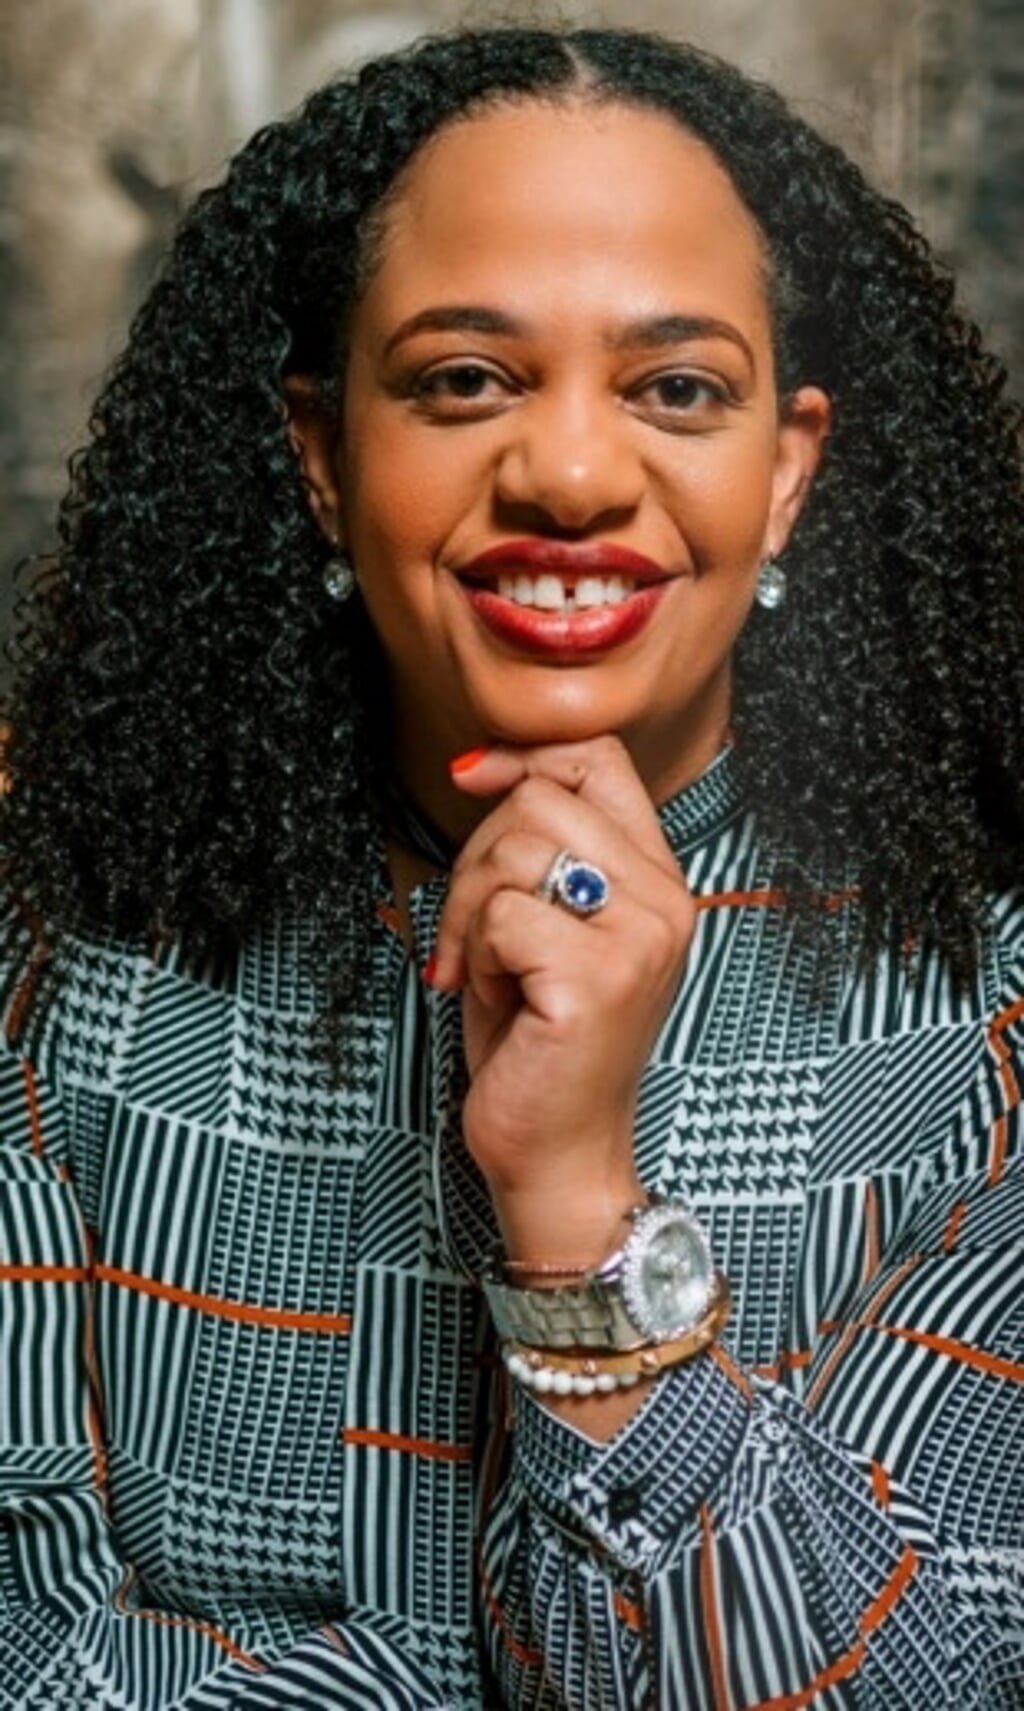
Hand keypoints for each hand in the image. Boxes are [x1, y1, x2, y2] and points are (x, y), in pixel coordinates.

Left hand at [430, 736, 695, 1263]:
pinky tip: (497, 999)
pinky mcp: (597, 977)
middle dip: (474, 860)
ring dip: (469, 914)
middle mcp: (664, 900)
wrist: (559, 1154)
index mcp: (657, 880)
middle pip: (541, 800)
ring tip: (486, 971)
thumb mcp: (545, 926)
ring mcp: (638, 938)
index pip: (599, 759)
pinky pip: (501, 916)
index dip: (524, 755)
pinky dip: (475, 957)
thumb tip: (483, 767)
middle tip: (471, 935)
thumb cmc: (539, 1044)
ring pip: (514, 851)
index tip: (470, 779)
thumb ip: (539, 849)